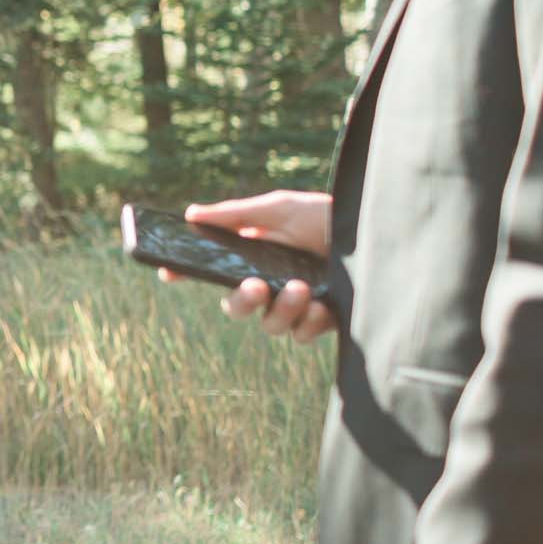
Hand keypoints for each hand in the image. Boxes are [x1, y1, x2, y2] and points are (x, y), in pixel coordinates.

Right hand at [164, 189, 337, 343]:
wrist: (374, 230)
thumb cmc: (325, 217)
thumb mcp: (279, 209)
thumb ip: (237, 214)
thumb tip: (191, 214)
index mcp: (251, 258)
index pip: (212, 269)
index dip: (185, 272)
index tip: (168, 271)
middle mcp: (269, 284)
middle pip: (235, 306)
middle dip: (239, 301)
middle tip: (254, 286)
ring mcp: (295, 305)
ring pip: (271, 325)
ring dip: (281, 310)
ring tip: (301, 288)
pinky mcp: (323, 320)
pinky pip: (302, 334)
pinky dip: (309, 322)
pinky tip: (321, 306)